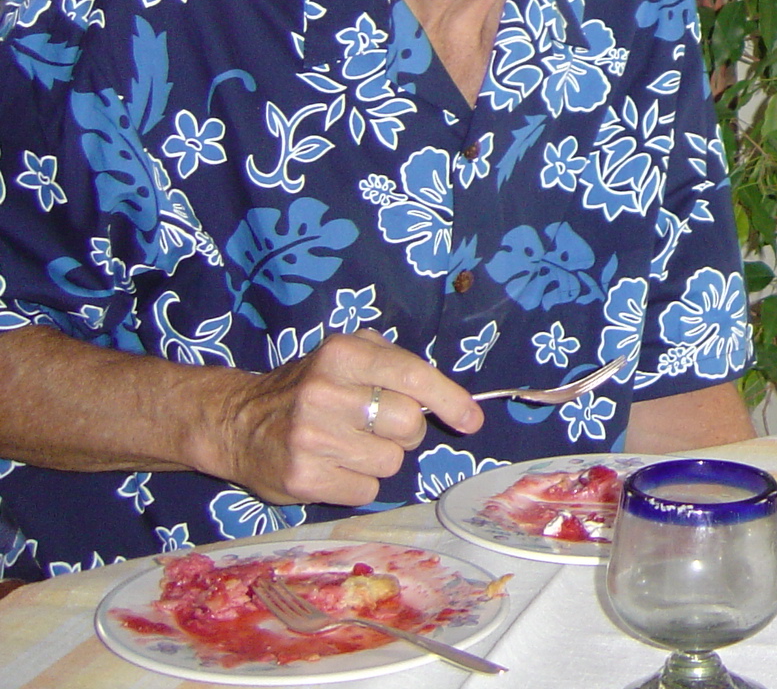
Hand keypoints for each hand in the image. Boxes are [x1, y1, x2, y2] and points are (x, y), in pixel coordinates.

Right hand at [203, 332, 482, 506]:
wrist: (235, 422)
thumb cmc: (307, 386)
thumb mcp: (345, 355)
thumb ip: (394, 364)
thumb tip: (451, 400)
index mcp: (343, 354)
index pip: (414, 376)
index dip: (450, 400)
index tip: (472, 420)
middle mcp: (326, 392)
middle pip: (409, 425)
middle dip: (404, 431)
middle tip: (373, 425)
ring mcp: (311, 438)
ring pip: (391, 462)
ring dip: (379, 459)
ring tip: (347, 446)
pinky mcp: (302, 478)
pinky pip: (367, 491)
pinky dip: (358, 484)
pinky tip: (333, 467)